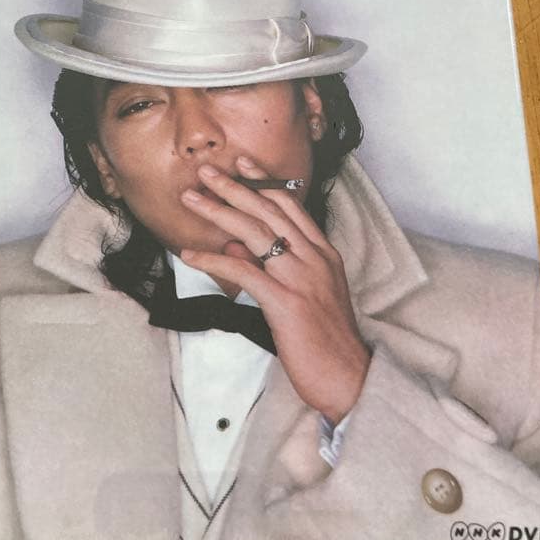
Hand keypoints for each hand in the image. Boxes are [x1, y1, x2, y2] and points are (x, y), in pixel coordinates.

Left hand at [180, 156, 370, 423]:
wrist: (348, 376)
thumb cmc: (326, 341)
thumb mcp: (305, 296)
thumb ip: (274, 268)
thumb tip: (238, 246)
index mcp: (324, 254)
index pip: (292, 206)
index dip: (265, 182)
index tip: (243, 163)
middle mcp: (314, 258)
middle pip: (269, 211)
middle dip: (234, 187)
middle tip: (206, 171)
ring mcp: (301, 278)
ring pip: (255, 232)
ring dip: (218, 211)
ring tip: (191, 199)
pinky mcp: (285, 302)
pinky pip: (243, 271)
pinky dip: (213, 259)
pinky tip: (190, 254)